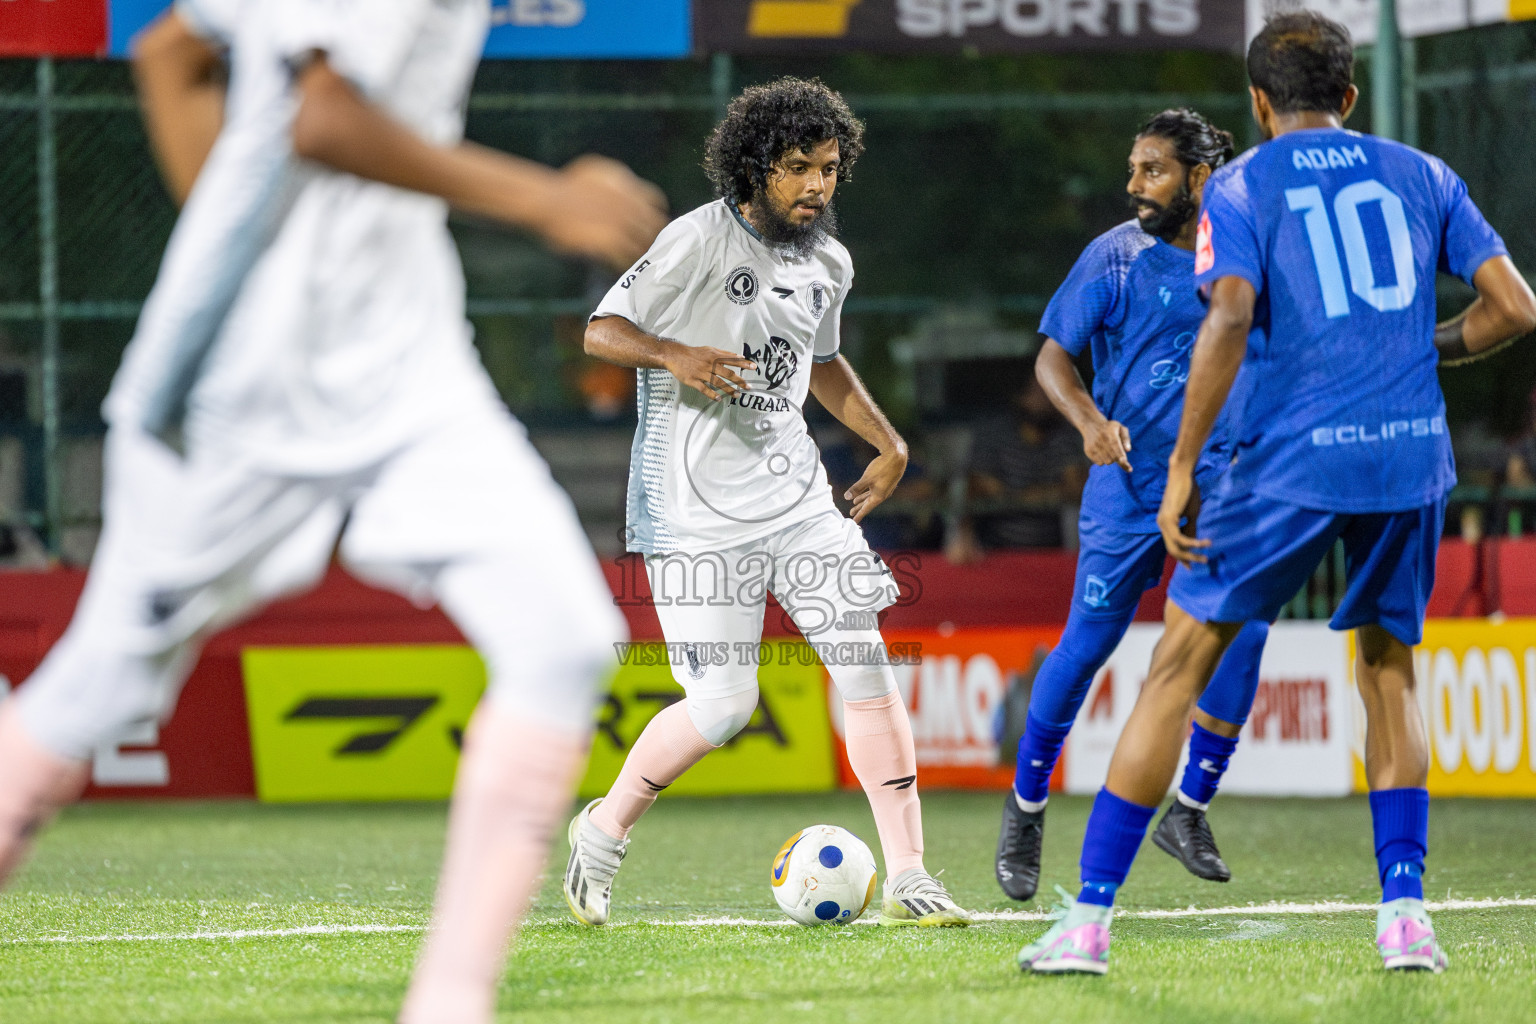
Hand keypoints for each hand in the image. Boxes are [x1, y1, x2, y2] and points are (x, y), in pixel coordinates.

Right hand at [536, 155, 667, 269]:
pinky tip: (617, 267)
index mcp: (630, 188)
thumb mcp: (599, 172)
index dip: (652, 216)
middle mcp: (631, 206)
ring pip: (642, 246)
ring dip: (637, 254)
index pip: (657, 204)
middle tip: (640, 247)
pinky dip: (623, 265)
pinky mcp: (610, 243)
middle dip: (649, 238)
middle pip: (654, 228)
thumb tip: (628, 188)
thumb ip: (619, 181)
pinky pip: (626, 260)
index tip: (647, 225)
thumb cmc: (566, 186)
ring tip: (630, 261)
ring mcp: (622, 225)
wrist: (547, 202)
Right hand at [663, 343, 754, 400]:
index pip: (732, 360)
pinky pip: (704, 389)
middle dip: (739, 380)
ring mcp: (701, 373)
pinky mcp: (693, 381)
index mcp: (714, 356)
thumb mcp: (710, 349)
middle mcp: (709, 364)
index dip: (743, 364)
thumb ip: (724, 353)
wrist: (675, 355)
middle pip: (727, 373)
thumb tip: (739, 356)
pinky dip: (712, 394)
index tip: (754, 367)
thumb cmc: (694, 353)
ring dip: (728, 389)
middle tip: (748, 386)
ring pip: (717, 382)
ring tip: (737, 395)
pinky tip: (719, 399)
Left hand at [846, 448, 907, 522]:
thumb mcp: (866, 479)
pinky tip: (864, 491)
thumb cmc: (881, 468)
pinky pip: (874, 490)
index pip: (866, 508)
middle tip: (851, 513)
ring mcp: (884, 488)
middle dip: (859, 508)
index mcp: (878, 496)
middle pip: (868, 503)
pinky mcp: (885, 481)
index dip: (859, 514)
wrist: (896, 456)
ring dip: (863, 499)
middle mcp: (882, 494)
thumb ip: (856, 488)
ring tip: (854, 503)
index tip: (853, 521)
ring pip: (871, 496)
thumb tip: (846, 497)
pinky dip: (867, 492)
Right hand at [1083, 418, 1131, 471]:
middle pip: (1113, 459)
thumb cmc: (1110, 428)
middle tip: (1117, 452)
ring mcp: (1093, 446)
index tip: (1128, 467)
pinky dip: (1103, 460)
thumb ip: (1126, 439)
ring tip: (1109, 450)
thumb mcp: (1120, 428)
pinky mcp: (1088, 451)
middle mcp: (1101, 440)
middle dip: (1118, 458)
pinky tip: (1102, 452)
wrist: (1091, 424)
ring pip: (1106, 462)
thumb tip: (1128, 450)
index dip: (1122, 459)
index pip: (1117, 449)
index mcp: (1110, 434)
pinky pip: (1099, 463)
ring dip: (1110, 459)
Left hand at [1157, 463, 1209, 565]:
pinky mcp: (1169, 519)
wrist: (1183, 475)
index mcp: (1166, 524)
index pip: (1172, 545)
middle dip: (1187, 559)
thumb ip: (1190, 528)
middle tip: (1202, 562)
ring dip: (1192, 554)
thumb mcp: (1191, 514)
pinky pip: (1180, 538)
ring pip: (1175, 547)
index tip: (1191, 567)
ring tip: (1206, 556)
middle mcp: (1161, 525)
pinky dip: (1193, 543)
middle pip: (1172, 550)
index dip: (1182, 557)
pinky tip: (1205, 544)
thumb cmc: (1188, 491)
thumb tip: (1193, 542)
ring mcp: (1163, 522)